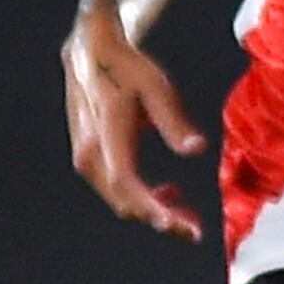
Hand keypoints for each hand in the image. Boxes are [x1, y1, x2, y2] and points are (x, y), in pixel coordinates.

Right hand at [60, 12, 206, 239]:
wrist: (91, 53)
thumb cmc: (127, 68)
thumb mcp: (156, 87)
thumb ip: (174, 121)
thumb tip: (196, 149)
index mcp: (105, 134)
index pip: (126, 182)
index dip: (151, 208)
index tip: (178, 226)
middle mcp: (90, 151)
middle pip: (123, 199)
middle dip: (159, 218)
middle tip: (195, 230)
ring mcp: (86, 156)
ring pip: (118, 198)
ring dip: (152, 210)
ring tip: (188, 215)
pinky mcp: (90, 156)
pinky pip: (115, 187)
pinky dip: (141, 197)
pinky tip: (168, 193)